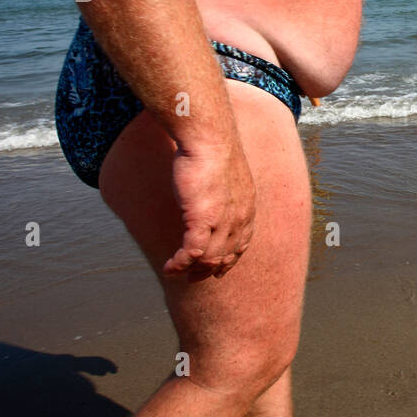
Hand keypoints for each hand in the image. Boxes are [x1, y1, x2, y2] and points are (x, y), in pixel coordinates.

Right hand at [163, 139, 255, 280]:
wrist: (209, 138)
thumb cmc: (213, 149)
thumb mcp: (225, 174)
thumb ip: (222, 190)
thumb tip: (212, 192)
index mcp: (247, 208)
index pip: (242, 243)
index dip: (229, 258)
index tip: (218, 268)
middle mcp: (239, 219)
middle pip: (226, 255)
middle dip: (210, 270)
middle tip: (193, 278)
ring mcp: (223, 221)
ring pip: (210, 258)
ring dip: (192, 270)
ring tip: (176, 274)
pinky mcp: (203, 220)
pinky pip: (193, 252)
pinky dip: (180, 264)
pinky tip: (169, 268)